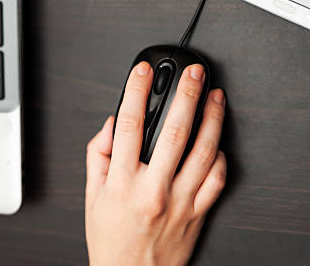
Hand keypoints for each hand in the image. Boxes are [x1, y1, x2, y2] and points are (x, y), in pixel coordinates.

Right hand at [85, 62, 225, 265]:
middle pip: (173, 132)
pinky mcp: (198, 214)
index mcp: (122, 182)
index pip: (128, 125)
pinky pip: (217, 181)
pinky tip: (219, 142)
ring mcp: (180, 202)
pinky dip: (221, 158)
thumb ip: (98, 156)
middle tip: (193, 73)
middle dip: (186, 95)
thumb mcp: (91, 196)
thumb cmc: (110, 239)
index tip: (142, 72)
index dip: (136, 92)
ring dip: (212, 119)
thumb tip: (111, 125)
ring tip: (216, 97)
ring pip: (203, 152)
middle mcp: (153, 189)